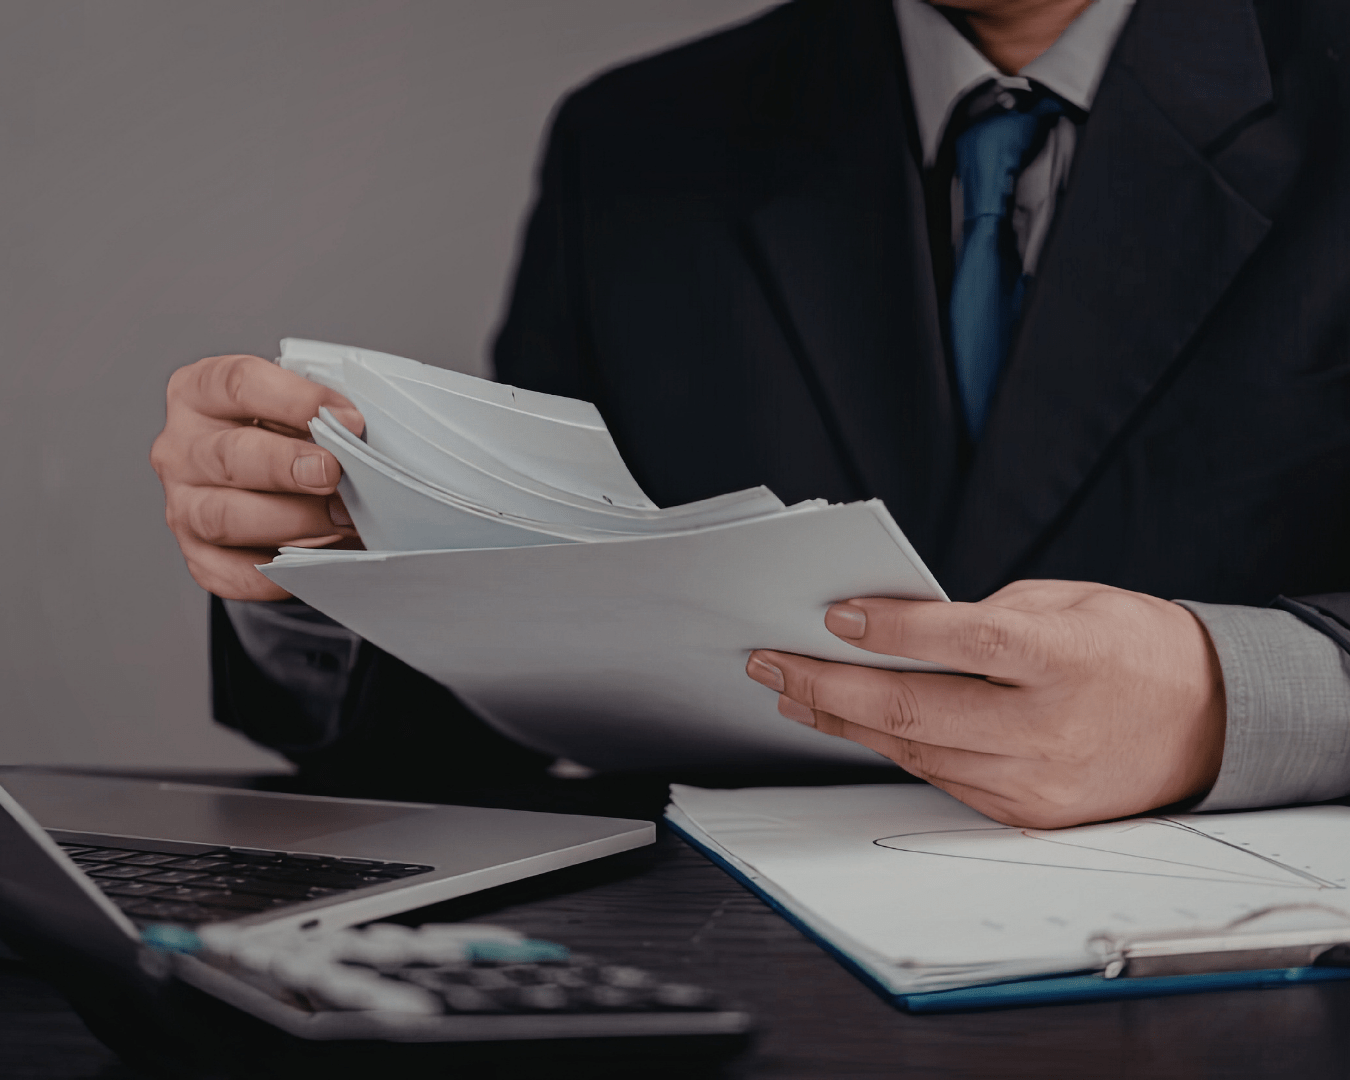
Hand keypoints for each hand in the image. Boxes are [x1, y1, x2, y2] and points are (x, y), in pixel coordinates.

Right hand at [150, 354, 364, 599]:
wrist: (268, 486)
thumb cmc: (285, 435)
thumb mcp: (296, 410)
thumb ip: (319, 418)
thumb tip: (364, 441)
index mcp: (201, 392)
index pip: (239, 384)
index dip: (298, 400)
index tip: (350, 419)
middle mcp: (181, 448)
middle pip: (230, 456)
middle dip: (288, 466)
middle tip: (334, 473)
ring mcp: (183, 505)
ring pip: (225, 517)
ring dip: (292, 520)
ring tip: (342, 519)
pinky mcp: (199, 556)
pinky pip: (235, 572)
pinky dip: (281, 572)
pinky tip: (319, 557)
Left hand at [746, 580, 1225, 827]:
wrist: (1206, 722)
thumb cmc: (1131, 646)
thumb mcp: (1067, 602)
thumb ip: (985, 617)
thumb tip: (891, 631)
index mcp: (1065, 657)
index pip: (965, 641)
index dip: (891, 629)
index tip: (832, 615)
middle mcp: (1048, 726)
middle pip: (917, 710)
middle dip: (828, 685)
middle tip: (770, 663)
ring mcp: (1036, 780)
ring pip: (915, 751)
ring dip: (843, 721)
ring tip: (793, 693)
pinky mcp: (1026, 814)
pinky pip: (940, 777)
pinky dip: (890, 747)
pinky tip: (852, 724)